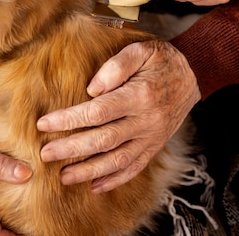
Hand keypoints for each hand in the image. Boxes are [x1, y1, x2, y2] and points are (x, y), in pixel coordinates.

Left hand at [36, 40, 199, 192]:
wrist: (194, 75)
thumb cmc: (161, 60)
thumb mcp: (141, 51)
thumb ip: (116, 66)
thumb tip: (91, 89)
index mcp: (139, 96)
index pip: (97, 112)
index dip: (69, 120)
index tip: (44, 123)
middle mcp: (146, 121)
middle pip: (104, 140)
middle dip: (72, 149)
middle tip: (45, 154)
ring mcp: (152, 137)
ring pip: (118, 160)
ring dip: (89, 171)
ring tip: (63, 177)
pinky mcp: (155, 146)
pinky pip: (135, 167)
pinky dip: (115, 179)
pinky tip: (95, 186)